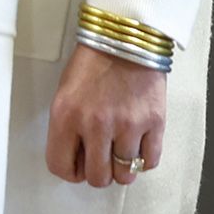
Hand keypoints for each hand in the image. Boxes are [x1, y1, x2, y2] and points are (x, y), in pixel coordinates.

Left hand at [46, 44, 167, 188]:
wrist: (125, 36)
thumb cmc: (94, 60)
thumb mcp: (66, 92)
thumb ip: (68, 127)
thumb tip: (76, 157)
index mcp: (66, 115)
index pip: (60, 166)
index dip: (70, 171)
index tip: (77, 166)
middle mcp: (95, 124)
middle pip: (97, 177)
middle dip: (99, 172)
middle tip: (102, 158)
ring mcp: (127, 125)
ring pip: (125, 174)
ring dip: (123, 167)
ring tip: (121, 149)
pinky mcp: (153, 122)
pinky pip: (149, 161)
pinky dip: (144, 158)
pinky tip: (138, 143)